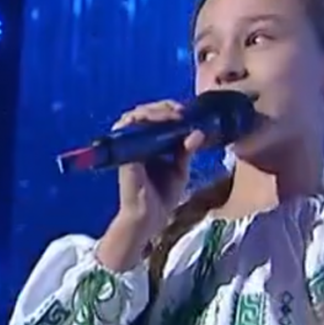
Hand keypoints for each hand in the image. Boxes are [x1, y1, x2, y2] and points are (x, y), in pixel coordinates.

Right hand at [96, 100, 207, 271]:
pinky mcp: (124, 151)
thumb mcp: (180, 170)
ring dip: (156, 110)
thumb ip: (186, 151)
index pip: (157, 119)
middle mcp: (137, 143)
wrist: (149, 216)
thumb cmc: (162, 197)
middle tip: (181, 111)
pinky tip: (159, 119)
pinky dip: (144, 119)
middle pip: (146, 112)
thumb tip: (198, 133)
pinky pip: (130, 127)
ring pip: (137, 115)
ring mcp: (129, 145)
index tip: (186, 113)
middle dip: (165, 107)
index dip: (170, 111)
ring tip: (173, 114)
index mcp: (150, 146)